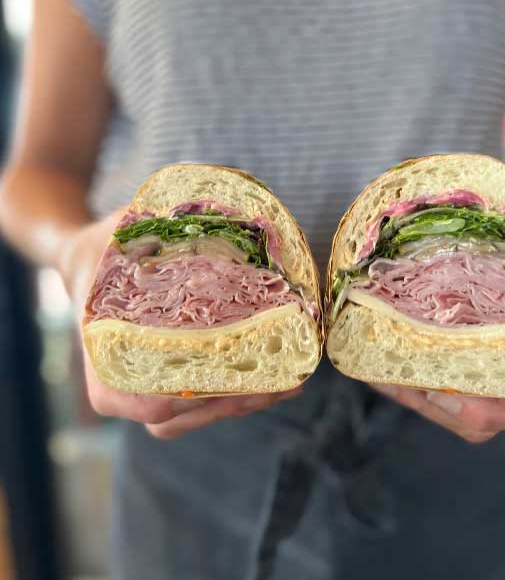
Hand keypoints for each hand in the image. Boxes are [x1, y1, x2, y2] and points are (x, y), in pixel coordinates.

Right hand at [62, 210, 301, 438]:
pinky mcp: (169, 382)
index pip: (151, 400)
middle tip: (281, 380)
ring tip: (289, 380)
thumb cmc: (103, 251)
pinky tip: (278, 377)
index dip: (198, 396)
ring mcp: (146, 390)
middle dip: (236, 399)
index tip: (242, 378)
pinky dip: (240, 393)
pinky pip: (204, 403)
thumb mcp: (124, 233)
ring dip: (245, 400)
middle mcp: (123, 388)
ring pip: (199, 413)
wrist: (88, 262)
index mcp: (106, 361)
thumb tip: (227, 219)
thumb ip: (160, 229)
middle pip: (185, 412)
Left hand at [373, 225, 504, 442]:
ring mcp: (500, 382)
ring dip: (411, 396)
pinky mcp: (480, 372)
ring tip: (374, 371)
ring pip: (453, 411)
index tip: (437, 391)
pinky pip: (447, 392)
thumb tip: (459, 222)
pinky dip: (414, 383)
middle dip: (424, 403)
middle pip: (472, 420)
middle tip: (385, 376)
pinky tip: (384, 362)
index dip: (479, 410)